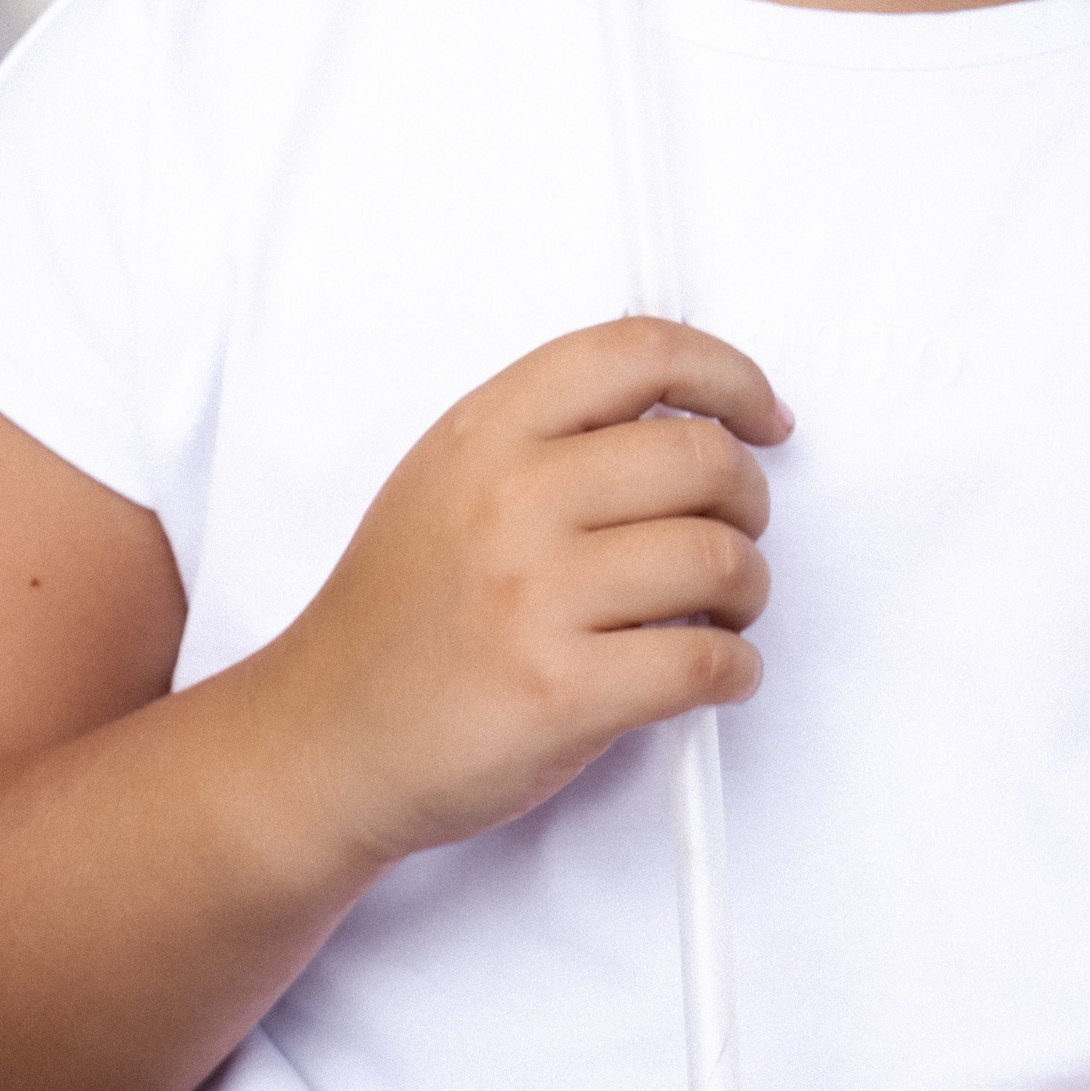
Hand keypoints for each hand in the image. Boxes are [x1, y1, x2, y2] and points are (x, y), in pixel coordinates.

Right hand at [273, 319, 788, 872]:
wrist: (325, 739)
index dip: (728, 376)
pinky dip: (736, 669)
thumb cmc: (399, 615)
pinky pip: (707, 663)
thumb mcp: (447, 479)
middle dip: (748, 502)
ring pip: (720, 560)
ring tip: (721, 613)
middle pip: (703, 458)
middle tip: (734, 535)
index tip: (764, 417)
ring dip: (748, 591)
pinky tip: (714, 672)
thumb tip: (693, 414)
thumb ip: (551, 433)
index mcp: (487, 433)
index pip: (639, 352)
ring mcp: (532, 597)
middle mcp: (510, 500)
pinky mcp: (559, 693)